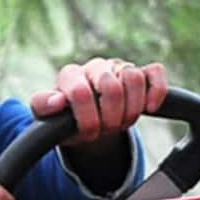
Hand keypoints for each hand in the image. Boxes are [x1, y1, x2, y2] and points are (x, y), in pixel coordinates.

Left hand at [31, 57, 167, 145]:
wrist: (88, 121)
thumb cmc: (69, 118)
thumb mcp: (48, 118)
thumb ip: (43, 107)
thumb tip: (58, 102)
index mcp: (71, 75)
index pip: (81, 93)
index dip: (88, 120)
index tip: (88, 132)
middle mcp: (96, 67)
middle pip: (112, 87)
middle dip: (111, 118)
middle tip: (106, 129)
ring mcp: (120, 68)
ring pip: (134, 78)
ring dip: (131, 110)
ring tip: (122, 121)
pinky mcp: (142, 73)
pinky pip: (155, 72)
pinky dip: (156, 91)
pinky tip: (150, 108)